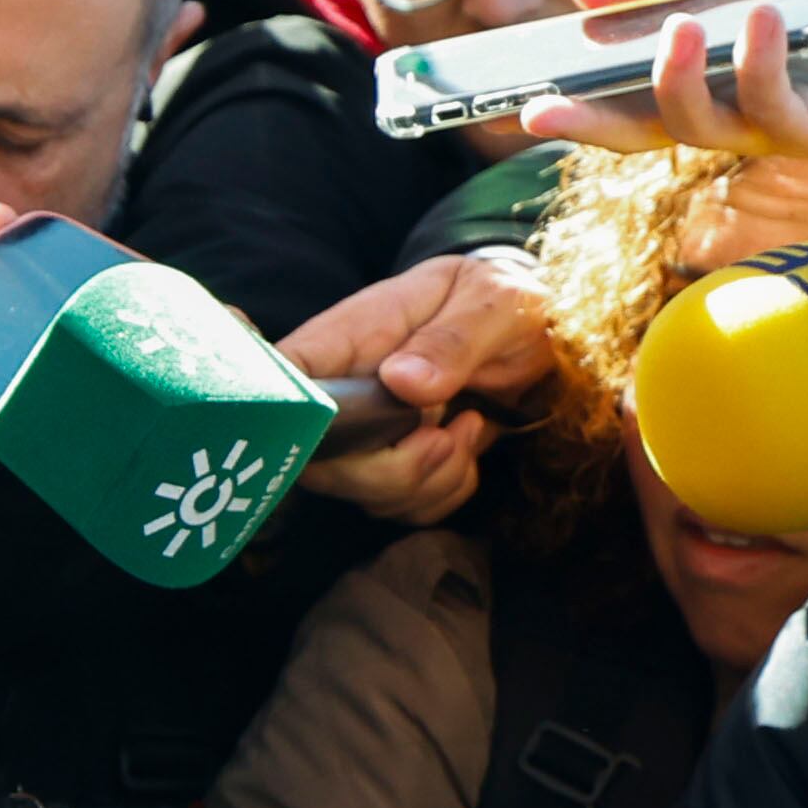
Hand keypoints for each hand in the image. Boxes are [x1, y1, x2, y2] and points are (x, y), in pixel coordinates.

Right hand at [281, 254, 549, 525]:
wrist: (527, 326)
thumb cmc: (498, 301)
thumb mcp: (491, 304)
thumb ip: (451, 341)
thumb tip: (401, 380)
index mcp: (346, 340)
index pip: (279, 383)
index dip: (287, 421)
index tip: (347, 434)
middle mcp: (341, 393)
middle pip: (317, 463)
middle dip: (389, 473)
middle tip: (446, 436)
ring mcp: (363, 434)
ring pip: (362, 494)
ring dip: (429, 482)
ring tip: (468, 427)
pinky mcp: (392, 462)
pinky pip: (402, 507)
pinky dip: (444, 493)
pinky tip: (467, 446)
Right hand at [522, 0, 807, 158]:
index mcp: (695, 72)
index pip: (614, 93)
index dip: (564, 97)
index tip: (516, 91)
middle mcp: (717, 108)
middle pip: (632, 130)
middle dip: (582, 122)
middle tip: (538, 105)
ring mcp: (760, 125)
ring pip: (691, 124)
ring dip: (674, 80)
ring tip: (682, 28)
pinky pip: (766, 108)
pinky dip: (755, 63)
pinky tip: (760, 21)